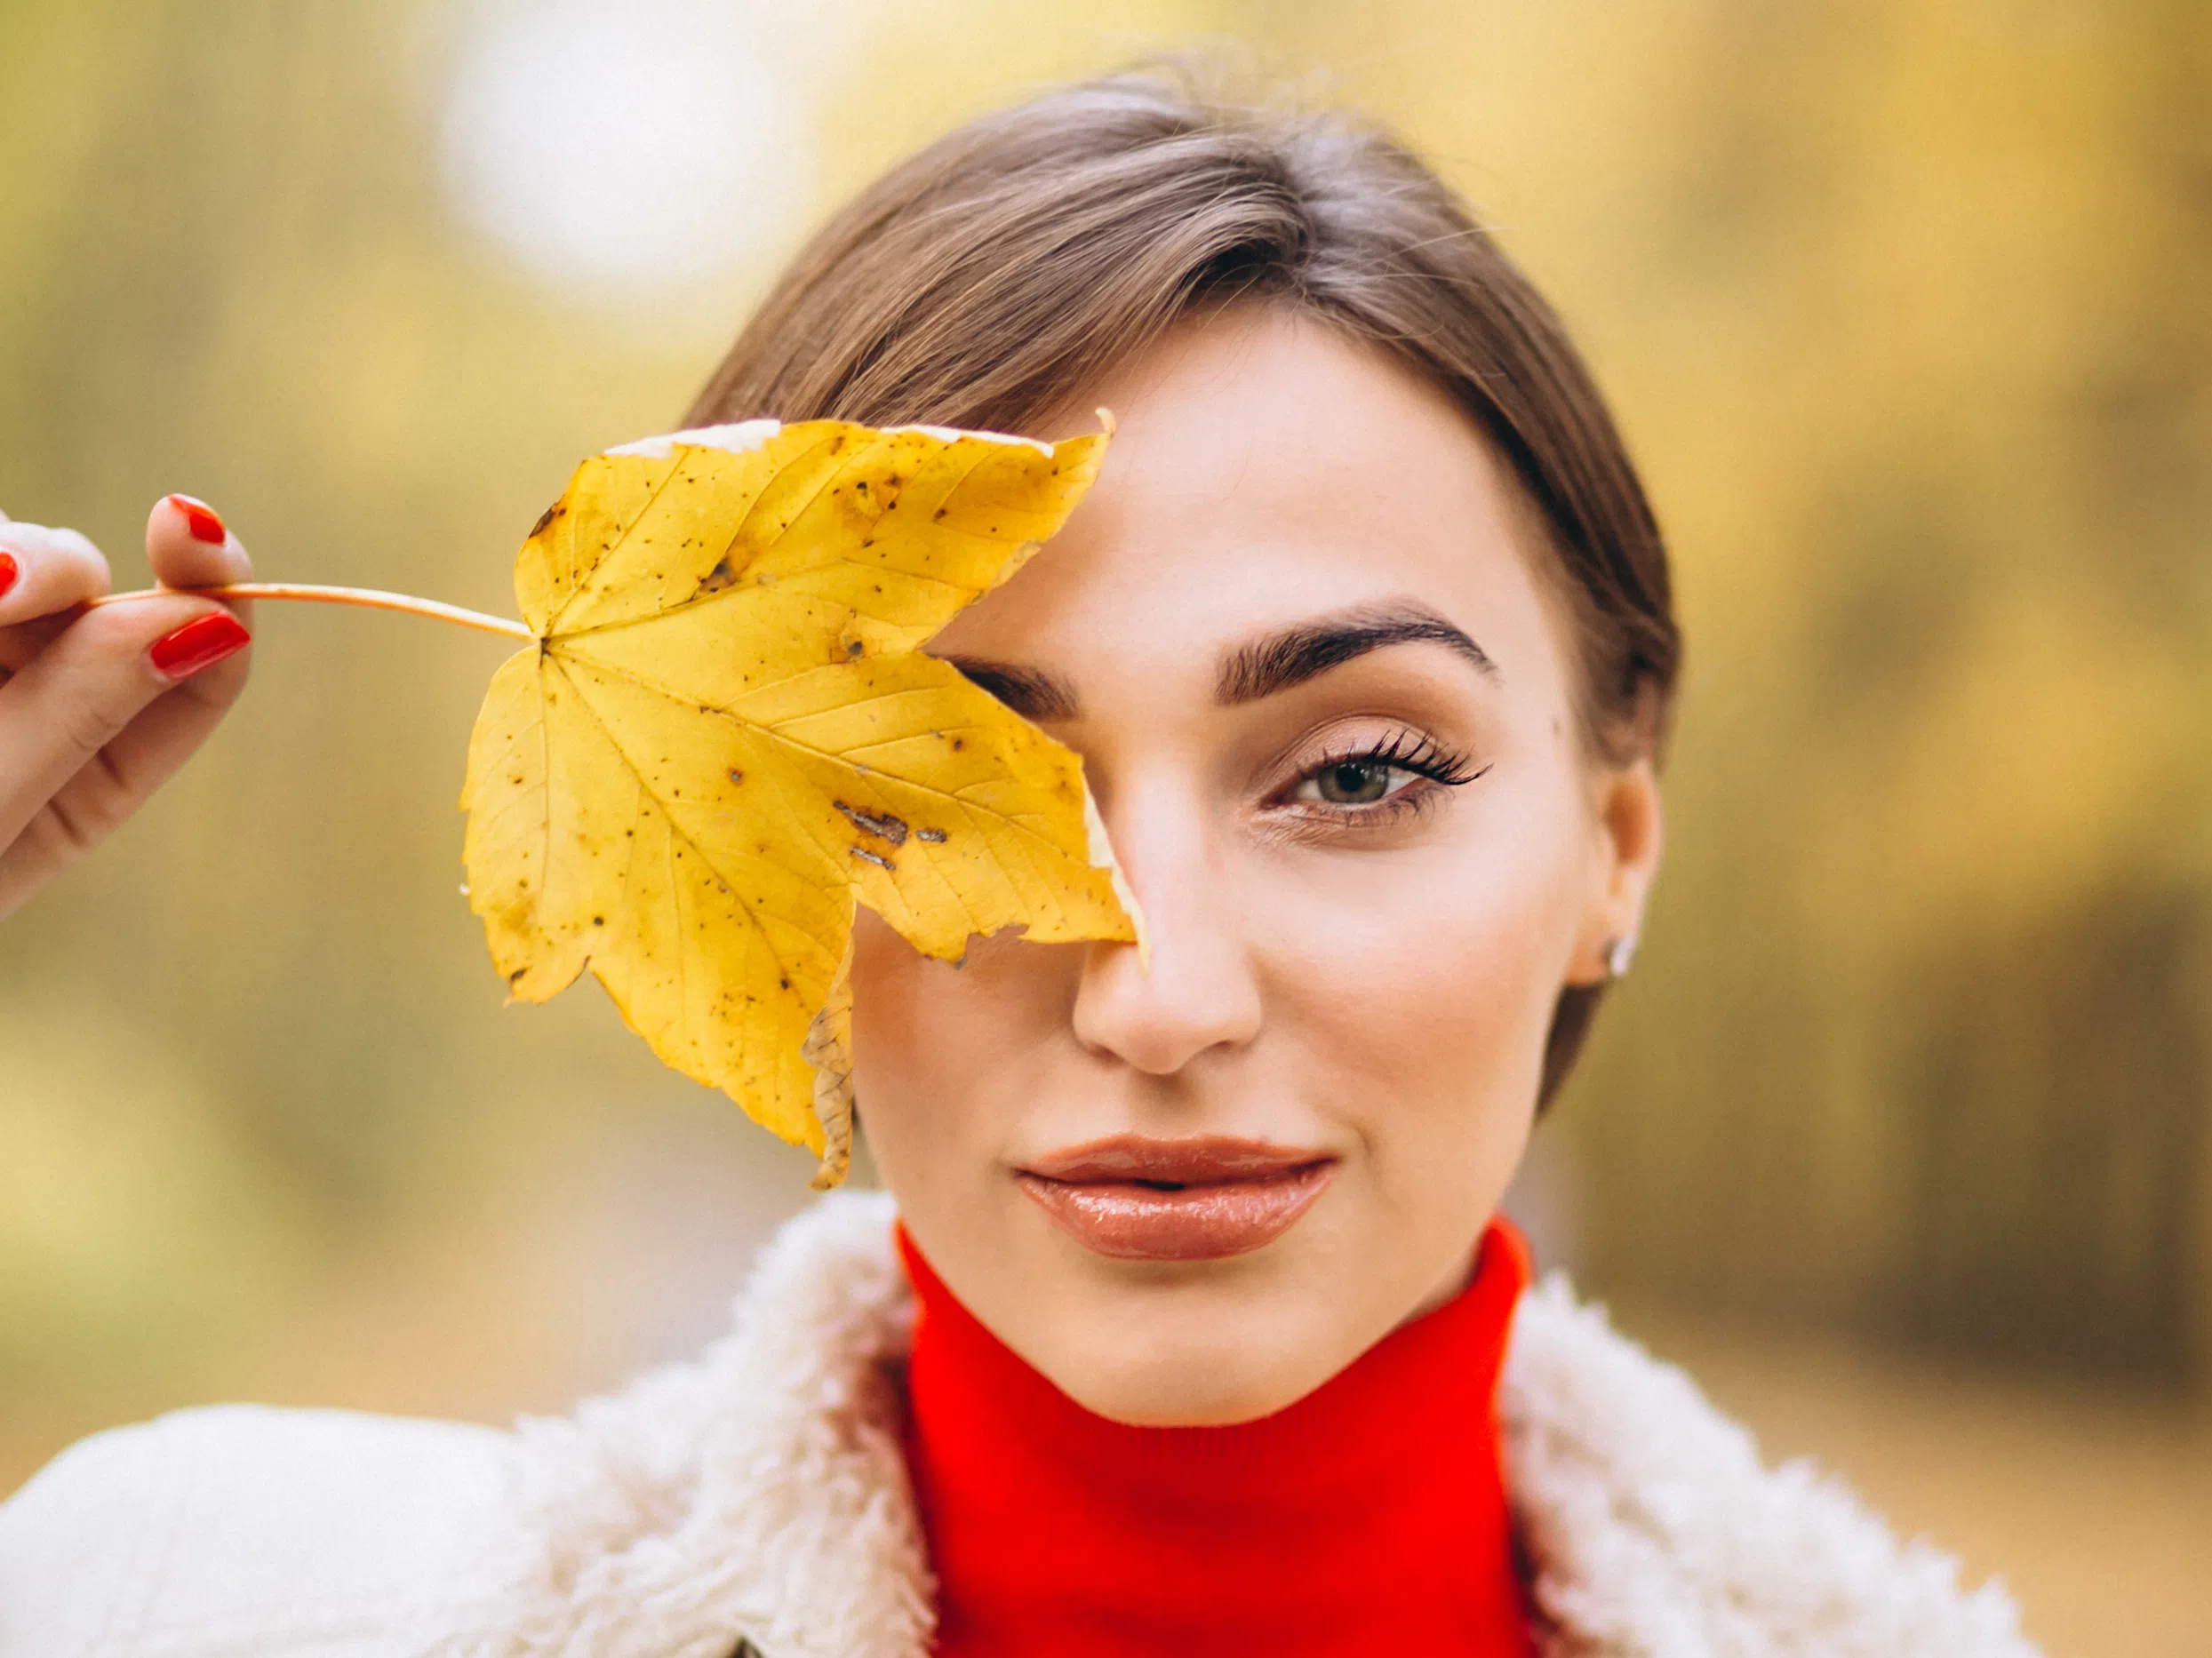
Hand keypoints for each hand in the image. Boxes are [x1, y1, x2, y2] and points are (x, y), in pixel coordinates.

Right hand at [0, 494, 253, 919]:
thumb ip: (78, 715)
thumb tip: (203, 623)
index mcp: (90, 779)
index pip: (198, 662)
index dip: (213, 589)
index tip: (195, 535)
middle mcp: (29, 709)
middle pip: (90, 592)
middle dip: (59, 569)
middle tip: (9, 590)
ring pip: (13, 561)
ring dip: (3, 561)